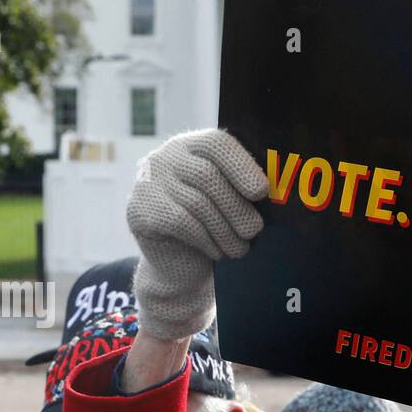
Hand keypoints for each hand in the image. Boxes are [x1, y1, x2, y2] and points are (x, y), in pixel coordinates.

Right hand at [126, 128, 267, 340]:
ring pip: (197, 203)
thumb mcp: (229, 204)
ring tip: (240, 249)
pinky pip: (180, 222)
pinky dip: (204, 240)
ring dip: (224, 230)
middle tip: (254, 231)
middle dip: (237, 208)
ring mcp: (147, 182)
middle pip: (207, 176)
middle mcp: (165, 157)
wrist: (179, 267)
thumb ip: (243, 190)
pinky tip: (216, 252)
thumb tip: (274, 191)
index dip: (241, 166)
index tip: (262, 192)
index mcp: (192, 146)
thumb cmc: (213, 230)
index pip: (216, 144)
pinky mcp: (137, 209)